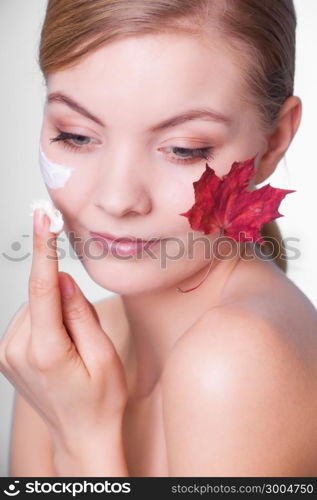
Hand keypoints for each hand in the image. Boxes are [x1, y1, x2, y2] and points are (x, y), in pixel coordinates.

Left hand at [0, 209, 128, 454]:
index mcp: (46, 352)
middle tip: (85, 337)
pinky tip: (60, 348)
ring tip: (73, 349)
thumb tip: (62, 279)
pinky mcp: (7, 355)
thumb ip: (80, 313)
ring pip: (35, 307)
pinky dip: (46, 323)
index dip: (43, 250)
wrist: (81, 436)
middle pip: (43, 298)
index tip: (42, 219)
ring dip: (55, 315)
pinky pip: (29, 319)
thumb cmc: (100, 401)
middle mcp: (17, 351)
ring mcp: (8, 354)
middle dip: (65, 303)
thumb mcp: (104, 355)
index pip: (42, 288)